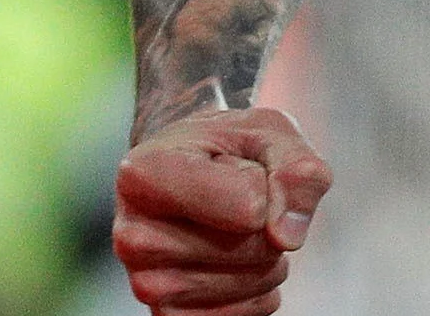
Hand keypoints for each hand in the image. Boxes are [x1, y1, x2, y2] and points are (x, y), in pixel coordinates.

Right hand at [113, 105, 332, 314]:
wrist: (191, 171)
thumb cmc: (230, 147)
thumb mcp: (271, 131)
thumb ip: (296, 169)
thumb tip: (287, 236)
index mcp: (142, 174)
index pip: (249, 204)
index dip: (265, 181)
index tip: (235, 165)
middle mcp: (132, 235)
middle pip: (255, 246)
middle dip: (268, 221)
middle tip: (234, 196)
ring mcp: (146, 284)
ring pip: (254, 282)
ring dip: (267, 255)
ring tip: (232, 226)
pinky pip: (246, 314)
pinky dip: (258, 290)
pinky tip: (232, 260)